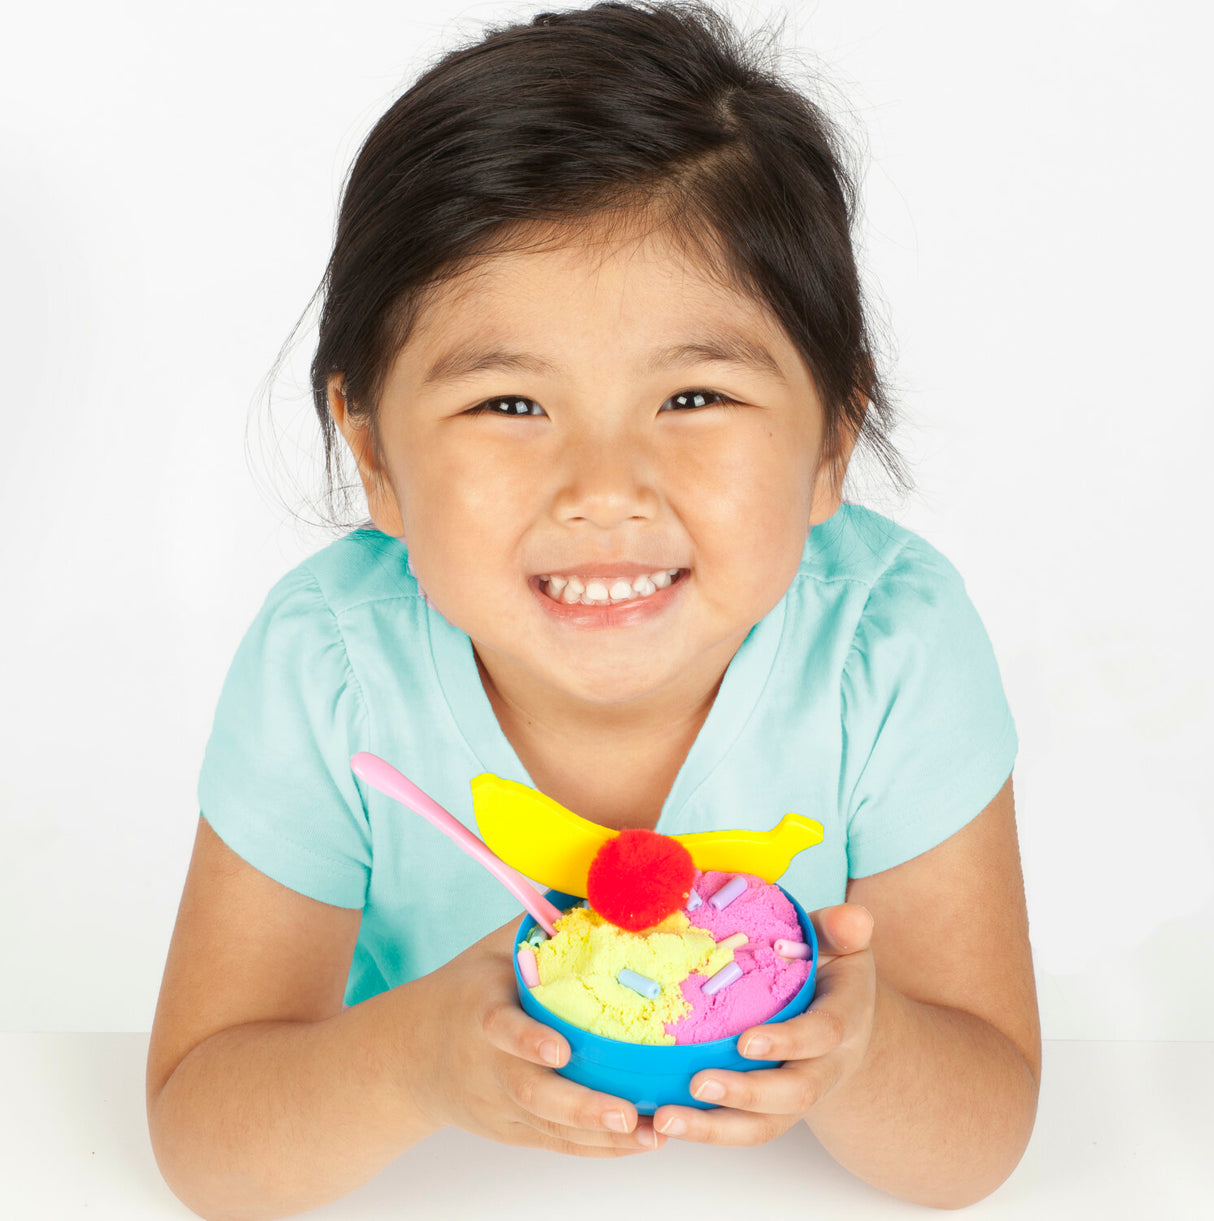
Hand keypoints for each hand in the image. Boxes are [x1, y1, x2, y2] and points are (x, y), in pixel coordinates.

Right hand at [408, 917, 666, 1156]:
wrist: (409, 1056)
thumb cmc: (464, 993)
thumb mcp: (489, 953)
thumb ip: (534, 928)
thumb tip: (591, 889)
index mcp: (481, 1015)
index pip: (502, 1029)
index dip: (528, 1041)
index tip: (561, 1050)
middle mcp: (489, 1067)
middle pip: (532, 1095)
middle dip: (581, 1107)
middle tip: (626, 1114)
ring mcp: (500, 1106)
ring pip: (551, 1128)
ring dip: (602, 1135)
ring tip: (650, 1134)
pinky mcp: (512, 1131)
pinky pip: (556, 1143)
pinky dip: (597, 1148)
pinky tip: (638, 1143)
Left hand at [650, 903, 875, 1144]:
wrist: (844, 1021)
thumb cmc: (831, 971)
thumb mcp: (840, 943)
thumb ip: (842, 929)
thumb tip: (854, 918)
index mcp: (844, 1021)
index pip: (821, 1036)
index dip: (787, 1042)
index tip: (746, 1042)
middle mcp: (826, 1067)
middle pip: (794, 1094)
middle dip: (746, 1094)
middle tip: (697, 1084)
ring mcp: (796, 1095)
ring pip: (763, 1126)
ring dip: (714, 1128)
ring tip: (667, 1118)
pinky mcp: (769, 1110)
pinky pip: (740, 1128)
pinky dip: (702, 1130)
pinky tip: (662, 1121)